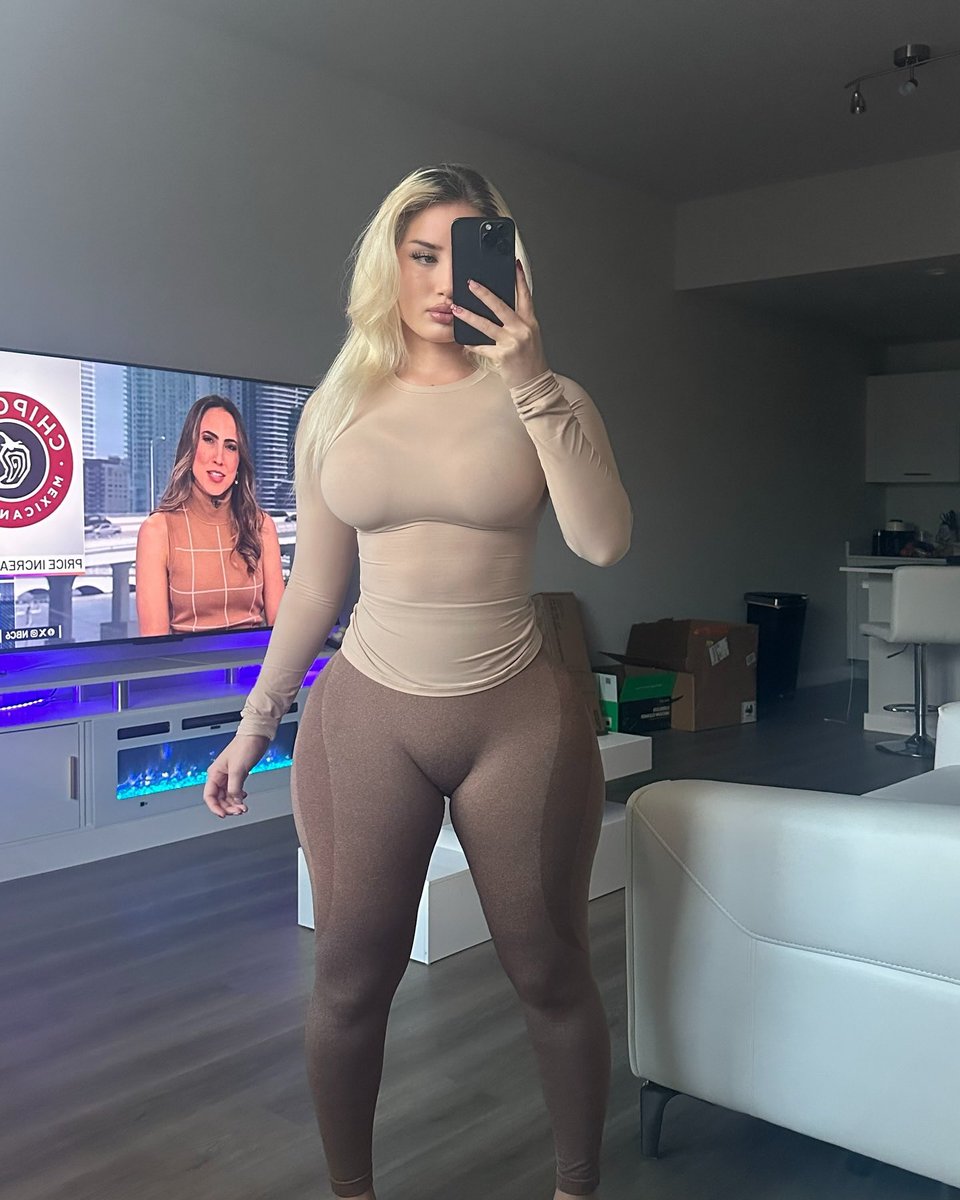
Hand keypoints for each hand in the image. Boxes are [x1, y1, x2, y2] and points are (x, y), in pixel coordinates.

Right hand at [202, 733, 269, 817]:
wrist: (257, 735)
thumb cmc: (245, 746)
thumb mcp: (238, 770)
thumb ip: (234, 788)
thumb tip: (235, 801)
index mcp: (214, 773)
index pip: (209, 796)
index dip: (215, 808)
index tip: (223, 815)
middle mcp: (219, 776)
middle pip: (219, 798)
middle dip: (228, 807)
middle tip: (239, 811)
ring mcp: (229, 776)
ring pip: (227, 796)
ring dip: (234, 803)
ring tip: (243, 807)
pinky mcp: (238, 775)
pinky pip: (234, 791)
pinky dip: (239, 797)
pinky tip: (244, 798)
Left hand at [451, 260, 548, 389]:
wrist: (535, 383)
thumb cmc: (531, 361)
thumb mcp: (530, 337)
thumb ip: (518, 322)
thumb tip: (501, 310)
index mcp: (530, 322)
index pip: (525, 296)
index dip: (520, 279)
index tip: (514, 265)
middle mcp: (522, 330)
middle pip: (501, 306)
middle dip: (484, 293)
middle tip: (471, 283)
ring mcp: (512, 342)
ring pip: (487, 325)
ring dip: (469, 316)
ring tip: (456, 308)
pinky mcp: (503, 355)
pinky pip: (482, 347)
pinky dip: (472, 344)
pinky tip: (463, 341)